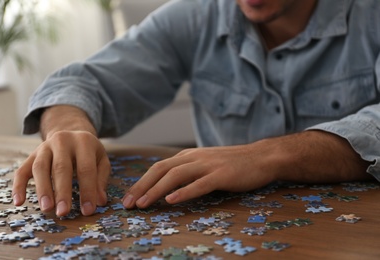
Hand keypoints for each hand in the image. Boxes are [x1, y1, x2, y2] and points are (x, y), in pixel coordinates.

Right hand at [12, 130, 110, 215]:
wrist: (71, 132)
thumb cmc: (89, 152)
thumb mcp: (101, 160)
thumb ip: (101, 180)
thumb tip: (100, 201)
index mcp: (84, 142)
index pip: (86, 169)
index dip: (87, 190)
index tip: (87, 210)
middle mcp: (62, 141)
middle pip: (61, 167)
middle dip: (62, 192)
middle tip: (63, 212)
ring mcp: (44, 147)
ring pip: (40, 168)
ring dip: (42, 190)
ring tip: (46, 208)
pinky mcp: (31, 155)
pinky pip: (22, 170)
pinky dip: (19, 186)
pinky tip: (19, 202)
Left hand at [122, 131, 370, 208]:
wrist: (261, 157)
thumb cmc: (232, 164)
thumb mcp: (205, 163)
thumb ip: (187, 171)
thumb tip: (167, 187)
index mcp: (188, 155)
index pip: (159, 167)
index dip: (142, 182)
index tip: (129, 198)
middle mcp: (194, 157)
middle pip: (161, 169)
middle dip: (142, 187)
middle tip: (128, 204)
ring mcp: (208, 165)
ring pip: (176, 176)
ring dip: (156, 190)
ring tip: (143, 204)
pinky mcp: (222, 175)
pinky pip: (199, 184)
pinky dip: (184, 192)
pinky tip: (171, 201)